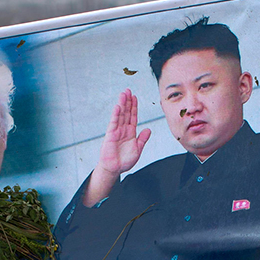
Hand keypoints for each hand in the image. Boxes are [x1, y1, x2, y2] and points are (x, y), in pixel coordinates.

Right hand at [84, 89, 149, 205]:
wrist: (115, 169)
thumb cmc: (125, 161)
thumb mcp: (138, 149)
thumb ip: (143, 139)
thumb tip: (148, 129)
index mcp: (130, 132)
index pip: (133, 116)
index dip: (134, 107)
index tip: (135, 97)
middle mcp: (123, 129)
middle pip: (126, 112)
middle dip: (127, 101)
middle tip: (128, 90)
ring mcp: (116, 131)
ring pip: (120, 115)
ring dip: (122, 104)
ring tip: (123, 94)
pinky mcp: (110, 135)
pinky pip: (114, 123)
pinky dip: (116, 114)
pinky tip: (118, 106)